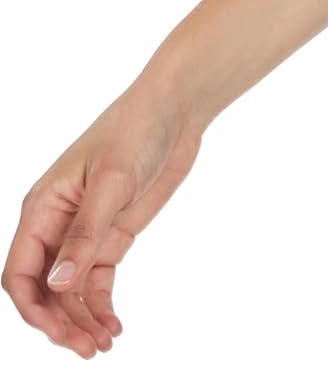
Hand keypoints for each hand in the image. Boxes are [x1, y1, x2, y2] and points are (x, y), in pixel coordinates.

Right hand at [3, 82, 204, 357]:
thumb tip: (57, 285)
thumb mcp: (112, 180)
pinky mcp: (113, 234)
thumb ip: (86, 234)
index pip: (20, 272)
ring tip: (103, 346)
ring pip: (72, 291)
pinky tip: (115, 326)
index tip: (58, 333)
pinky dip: (102, 305)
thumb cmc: (136, 130)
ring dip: (82, 320)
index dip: (33, 308)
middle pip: (46, 289)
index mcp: (42, 208)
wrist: (177, 108)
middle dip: (61, 323)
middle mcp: (57, 224)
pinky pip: (98, 279)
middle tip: (89, 350)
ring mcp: (85, 232)